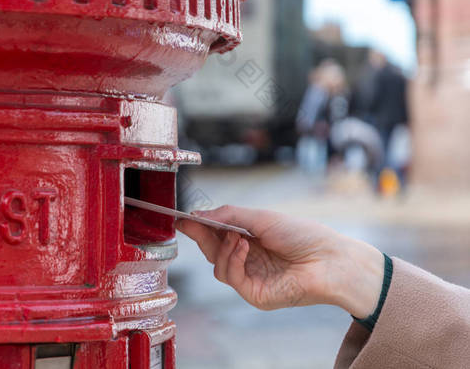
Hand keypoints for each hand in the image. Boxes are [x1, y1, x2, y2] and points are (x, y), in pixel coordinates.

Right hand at [176, 206, 383, 317]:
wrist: (329, 258)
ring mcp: (252, 279)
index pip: (217, 235)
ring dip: (222, 248)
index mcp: (249, 240)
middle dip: (201, 236)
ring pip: (218, 267)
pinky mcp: (256, 295)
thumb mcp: (261, 218)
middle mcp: (248, 261)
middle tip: (191, 222)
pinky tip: (244, 247)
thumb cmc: (302, 234)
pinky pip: (231, 278)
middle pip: (212, 252)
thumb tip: (199, 215)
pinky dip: (233, 260)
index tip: (181, 217)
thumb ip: (228, 216)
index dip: (199, 226)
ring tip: (238, 237)